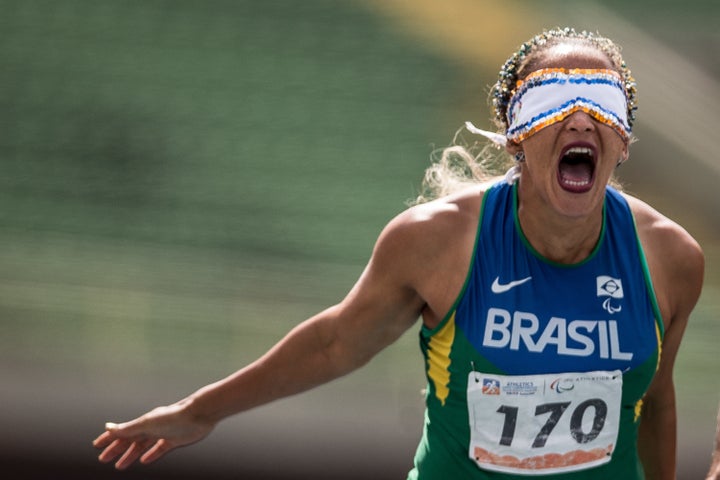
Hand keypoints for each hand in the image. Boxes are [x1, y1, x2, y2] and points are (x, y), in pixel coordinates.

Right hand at [93, 400, 214, 469]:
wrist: (198, 414)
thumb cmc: (173, 416)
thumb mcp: (146, 424)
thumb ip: (127, 428)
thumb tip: (107, 427)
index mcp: (143, 422)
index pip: (121, 432)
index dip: (109, 439)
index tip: (97, 446)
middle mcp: (152, 427)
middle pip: (130, 440)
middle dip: (116, 449)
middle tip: (103, 459)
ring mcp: (163, 433)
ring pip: (142, 446)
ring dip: (131, 455)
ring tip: (120, 465)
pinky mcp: (174, 439)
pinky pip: (159, 449)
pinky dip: (151, 454)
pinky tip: (145, 460)